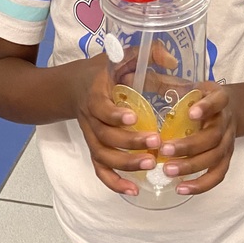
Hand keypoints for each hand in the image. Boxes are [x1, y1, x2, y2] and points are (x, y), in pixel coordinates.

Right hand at [74, 54, 162, 196]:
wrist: (71, 86)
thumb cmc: (102, 69)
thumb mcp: (121, 54)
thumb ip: (147, 52)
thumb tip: (172, 61)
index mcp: (95, 93)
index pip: (101, 108)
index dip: (115, 115)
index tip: (135, 117)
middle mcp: (90, 117)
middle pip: (105, 137)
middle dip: (130, 143)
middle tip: (156, 143)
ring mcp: (91, 136)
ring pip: (103, 156)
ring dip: (126, 164)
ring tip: (151, 165)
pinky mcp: (93, 148)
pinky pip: (100, 169)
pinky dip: (114, 182)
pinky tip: (133, 190)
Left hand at [157, 81, 237, 195]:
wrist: (230, 109)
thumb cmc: (200, 97)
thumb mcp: (187, 84)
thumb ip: (162, 82)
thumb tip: (129, 73)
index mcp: (219, 98)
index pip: (217, 101)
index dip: (207, 107)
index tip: (191, 112)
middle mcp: (226, 121)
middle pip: (213, 137)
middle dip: (189, 146)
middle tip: (163, 150)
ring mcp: (228, 142)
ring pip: (214, 158)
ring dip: (191, 167)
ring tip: (167, 171)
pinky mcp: (226, 159)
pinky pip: (217, 175)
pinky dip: (201, 185)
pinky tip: (181, 189)